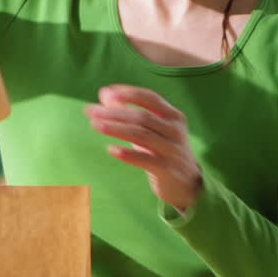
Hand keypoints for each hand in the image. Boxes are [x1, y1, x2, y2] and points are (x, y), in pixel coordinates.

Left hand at [85, 85, 202, 212]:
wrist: (187, 184)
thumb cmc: (163, 151)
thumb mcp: (150, 130)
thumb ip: (130, 112)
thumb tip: (104, 94)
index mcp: (174, 116)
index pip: (150, 98)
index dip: (128, 93)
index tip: (106, 93)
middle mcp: (175, 131)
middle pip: (142, 117)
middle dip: (114, 112)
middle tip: (90, 111)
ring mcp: (172, 150)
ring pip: (141, 135)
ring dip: (116, 129)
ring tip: (95, 125)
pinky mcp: (167, 170)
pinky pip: (145, 160)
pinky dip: (128, 154)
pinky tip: (111, 149)